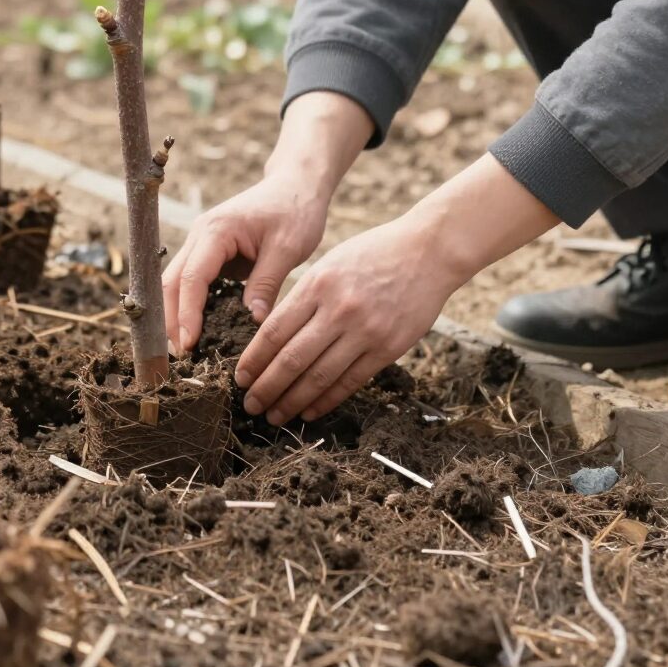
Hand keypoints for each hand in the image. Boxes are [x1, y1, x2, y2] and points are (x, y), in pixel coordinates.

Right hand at [162, 173, 328, 353]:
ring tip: (186, 352)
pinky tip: (199, 333)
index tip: (189, 345)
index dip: (187, 314)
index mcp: (216, 230)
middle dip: (171, 320)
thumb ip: (267, 283)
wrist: (297, 185)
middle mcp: (200, 235)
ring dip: (176, 316)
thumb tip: (252, 322)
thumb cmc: (295, 210)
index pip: (191, 278)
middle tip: (181, 358)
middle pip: (172, 282)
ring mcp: (202, 244)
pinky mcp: (211, 254)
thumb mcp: (287, 247)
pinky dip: (190, 308)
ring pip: (176, 284)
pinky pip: (192, 284)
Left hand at [234, 152, 558, 425]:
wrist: (427, 251)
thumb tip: (272, 334)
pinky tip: (310, 410)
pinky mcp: (387, 347)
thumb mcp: (330, 264)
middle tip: (248, 404)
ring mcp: (364, 330)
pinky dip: (327, 400)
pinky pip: (350, 381)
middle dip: (266, 387)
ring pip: (318, 376)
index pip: (274, 331)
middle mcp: (337, 309)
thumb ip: (304, 296)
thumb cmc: (373, 253)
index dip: (254, 360)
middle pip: (291, 359)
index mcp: (317, 284)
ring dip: (292, 400)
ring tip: (274, 415)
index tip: (239, 377)